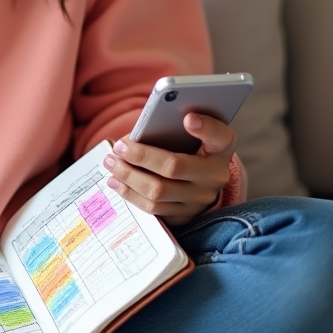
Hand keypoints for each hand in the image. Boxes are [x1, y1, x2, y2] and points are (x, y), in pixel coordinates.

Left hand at [103, 113, 235, 225]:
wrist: (199, 180)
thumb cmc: (188, 146)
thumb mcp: (188, 134)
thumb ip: (169, 129)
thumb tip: (131, 139)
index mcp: (221, 148)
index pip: (220, 136)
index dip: (206, 127)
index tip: (188, 118)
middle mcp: (215, 175)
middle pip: (174, 167)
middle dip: (140, 157)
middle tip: (119, 147)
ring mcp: (201, 199)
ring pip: (158, 191)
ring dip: (129, 177)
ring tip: (111, 163)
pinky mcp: (185, 215)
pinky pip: (153, 208)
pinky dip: (130, 194)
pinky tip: (115, 181)